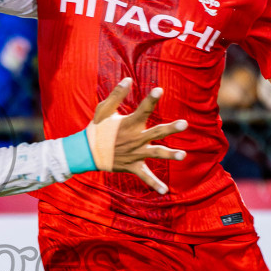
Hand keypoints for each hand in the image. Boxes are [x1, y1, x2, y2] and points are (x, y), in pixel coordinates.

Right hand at [83, 78, 188, 194]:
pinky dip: (154, 184)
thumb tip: (128, 79)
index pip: (142, 109)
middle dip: (170, 128)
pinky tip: (165, 191)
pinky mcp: (133, 166)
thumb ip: (116, 95)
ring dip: (170, 155)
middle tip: (184, 123)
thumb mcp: (103, 110)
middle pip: (156, 132)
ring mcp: (135, 154)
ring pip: (156, 154)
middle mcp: (134, 139)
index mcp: (129, 124)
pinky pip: (145, 176)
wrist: (86, 153)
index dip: (150, 100)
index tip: (159, 90)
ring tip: (184, 155)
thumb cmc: (96, 129)